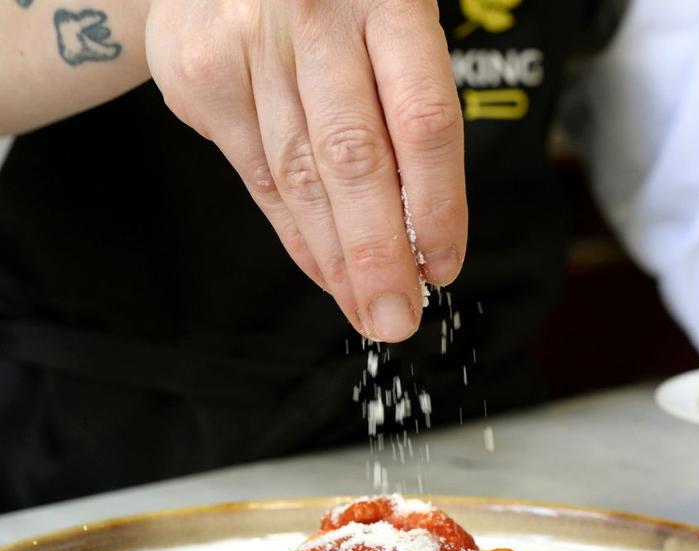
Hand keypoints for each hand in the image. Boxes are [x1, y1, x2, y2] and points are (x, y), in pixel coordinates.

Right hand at [146, 0, 466, 341]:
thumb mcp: (391, 19)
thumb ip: (406, 107)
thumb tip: (422, 231)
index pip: (422, 122)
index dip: (436, 205)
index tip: (442, 265)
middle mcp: (313, 17)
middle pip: (353, 161)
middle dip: (378, 257)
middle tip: (397, 319)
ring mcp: (248, 47)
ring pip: (300, 180)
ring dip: (338, 261)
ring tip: (366, 309)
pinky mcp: (203, 79)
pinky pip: (259, 180)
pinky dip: (297, 237)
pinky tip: (324, 273)